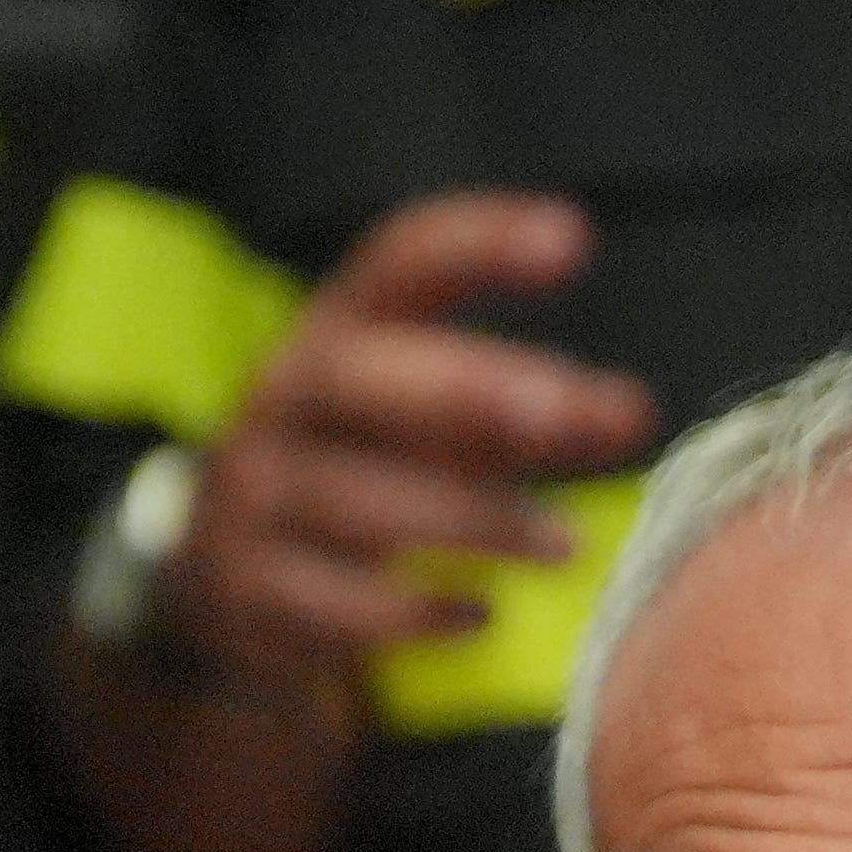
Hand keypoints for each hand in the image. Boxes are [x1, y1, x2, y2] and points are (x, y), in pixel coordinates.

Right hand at [158, 194, 656, 696]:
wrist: (223, 581)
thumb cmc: (366, 476)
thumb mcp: (430, 428)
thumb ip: (526, 417)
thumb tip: (628, 413)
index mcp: (336, 337)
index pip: (397, 265)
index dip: (476, 245)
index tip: (571, 237)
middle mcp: (285, 401)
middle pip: (359, 377)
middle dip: (466, 389)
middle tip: (569, 409)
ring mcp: (256, 495)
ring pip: (357, 500)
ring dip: (472, 521)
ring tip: (566, 544)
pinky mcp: (251, 588)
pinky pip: (333, 602)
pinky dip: (410, 612)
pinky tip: (480, 615)